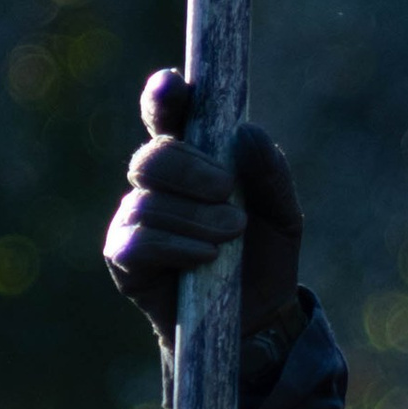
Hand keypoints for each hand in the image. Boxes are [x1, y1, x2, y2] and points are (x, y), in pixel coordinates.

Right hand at [102, 69, 304, 352]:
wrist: (257, 321)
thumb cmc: (264, 257)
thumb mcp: (282, 213)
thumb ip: (270, 172)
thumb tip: (247, 132)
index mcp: (191, 158)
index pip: (167, 115)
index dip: (164, 96)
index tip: (175, 87)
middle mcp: (156, 184)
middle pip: (152, 156)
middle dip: (190, 169)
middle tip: (226, 189)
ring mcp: (135, 219)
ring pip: (147, 200)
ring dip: (195, 216)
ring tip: (231, 236)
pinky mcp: (124, 259)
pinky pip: (138, 240)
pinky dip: (177, 244)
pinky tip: (207, 257)